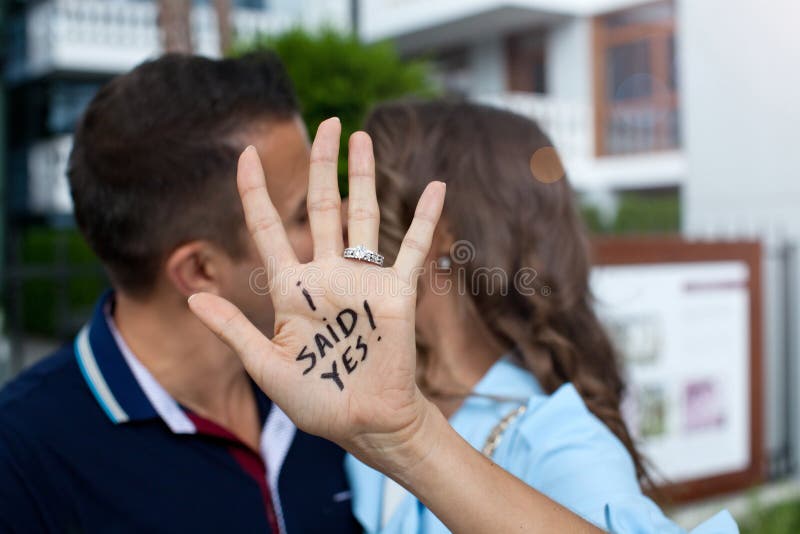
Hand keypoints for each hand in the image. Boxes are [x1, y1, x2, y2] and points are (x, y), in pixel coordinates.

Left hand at [188, 118, 445, 474]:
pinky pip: (412, 248)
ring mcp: (363, 280)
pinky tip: (435, 187)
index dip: (255, 192)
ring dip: (364, 176)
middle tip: (328, 123)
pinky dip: (424, 219)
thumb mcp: (266, 366)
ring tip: (361, 137)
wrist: (364, 423)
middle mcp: (326, 275)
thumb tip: (191, 300)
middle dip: (322, 165)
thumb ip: (233, 331)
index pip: (268, 229)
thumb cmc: (315, 400)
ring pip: (362, 215)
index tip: (245, 155)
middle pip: (322, 206)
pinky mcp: (397, 292)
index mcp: (290, 290)